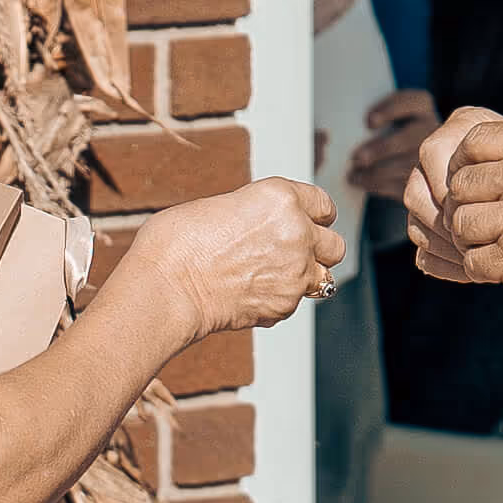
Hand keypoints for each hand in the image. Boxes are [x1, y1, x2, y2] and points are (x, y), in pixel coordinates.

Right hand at [113, 176, 344, 345]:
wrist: (167, 286)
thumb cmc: (177, 243)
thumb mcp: (220, 207)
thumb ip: (253, 215)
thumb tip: (259, 229)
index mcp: (280, 197)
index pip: (322, 204)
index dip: (316, 215)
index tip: (313, 221)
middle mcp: (297, 232)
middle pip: (334, 244)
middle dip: (318, 249)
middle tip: (295, 254)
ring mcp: (296, 271)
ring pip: (324, 278)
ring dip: (306, 277)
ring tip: (275, 278)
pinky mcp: (286, 304)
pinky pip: (295, 303)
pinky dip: (279, 301)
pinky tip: (251, 295)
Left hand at [342, 87, 434, 202]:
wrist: (411, 160)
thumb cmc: (386, 129)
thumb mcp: (385, 116)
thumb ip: (371, 117)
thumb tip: (336, 128)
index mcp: (422, 107)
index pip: (412, 101)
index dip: (392, 110)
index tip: (369, 122)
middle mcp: (432, 130)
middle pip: (408, 139)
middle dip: (382, 149)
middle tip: (357, 158)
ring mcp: (431, 156)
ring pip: (404, 166)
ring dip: (374, 173)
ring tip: (352, 175)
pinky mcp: (424, 181)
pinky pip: (402, 185)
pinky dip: (377, 185)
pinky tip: (360, 182)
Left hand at [403, 108, 502, 324]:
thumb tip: (490, 158)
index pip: (475, 140)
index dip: (464, 161)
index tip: (472, 180)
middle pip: (462, 184)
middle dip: (469, 204)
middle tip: (486, 219)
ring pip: (462, 223)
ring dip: (472, 238)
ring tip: (495, 244)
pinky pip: (473, 261)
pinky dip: (483, 267)